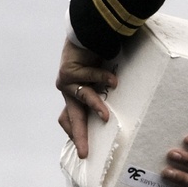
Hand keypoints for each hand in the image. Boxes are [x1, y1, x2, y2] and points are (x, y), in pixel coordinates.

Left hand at [56, 37, 118, 158]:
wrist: (87, 32)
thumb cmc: (98, 55)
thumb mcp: (102, 80)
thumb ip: (106, 93)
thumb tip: (121, 112)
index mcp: (75, 96)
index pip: (71, 119)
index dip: (75, 134)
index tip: (84, 151)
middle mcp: (69, 91)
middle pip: (74, 118)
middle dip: (80, 136)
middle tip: (85, 154)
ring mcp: (66, 82)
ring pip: (83, 98)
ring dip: (96, 106)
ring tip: (107, 116)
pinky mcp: (67, 72)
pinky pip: (89, 78)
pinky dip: (103, 78)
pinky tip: (113, 80)